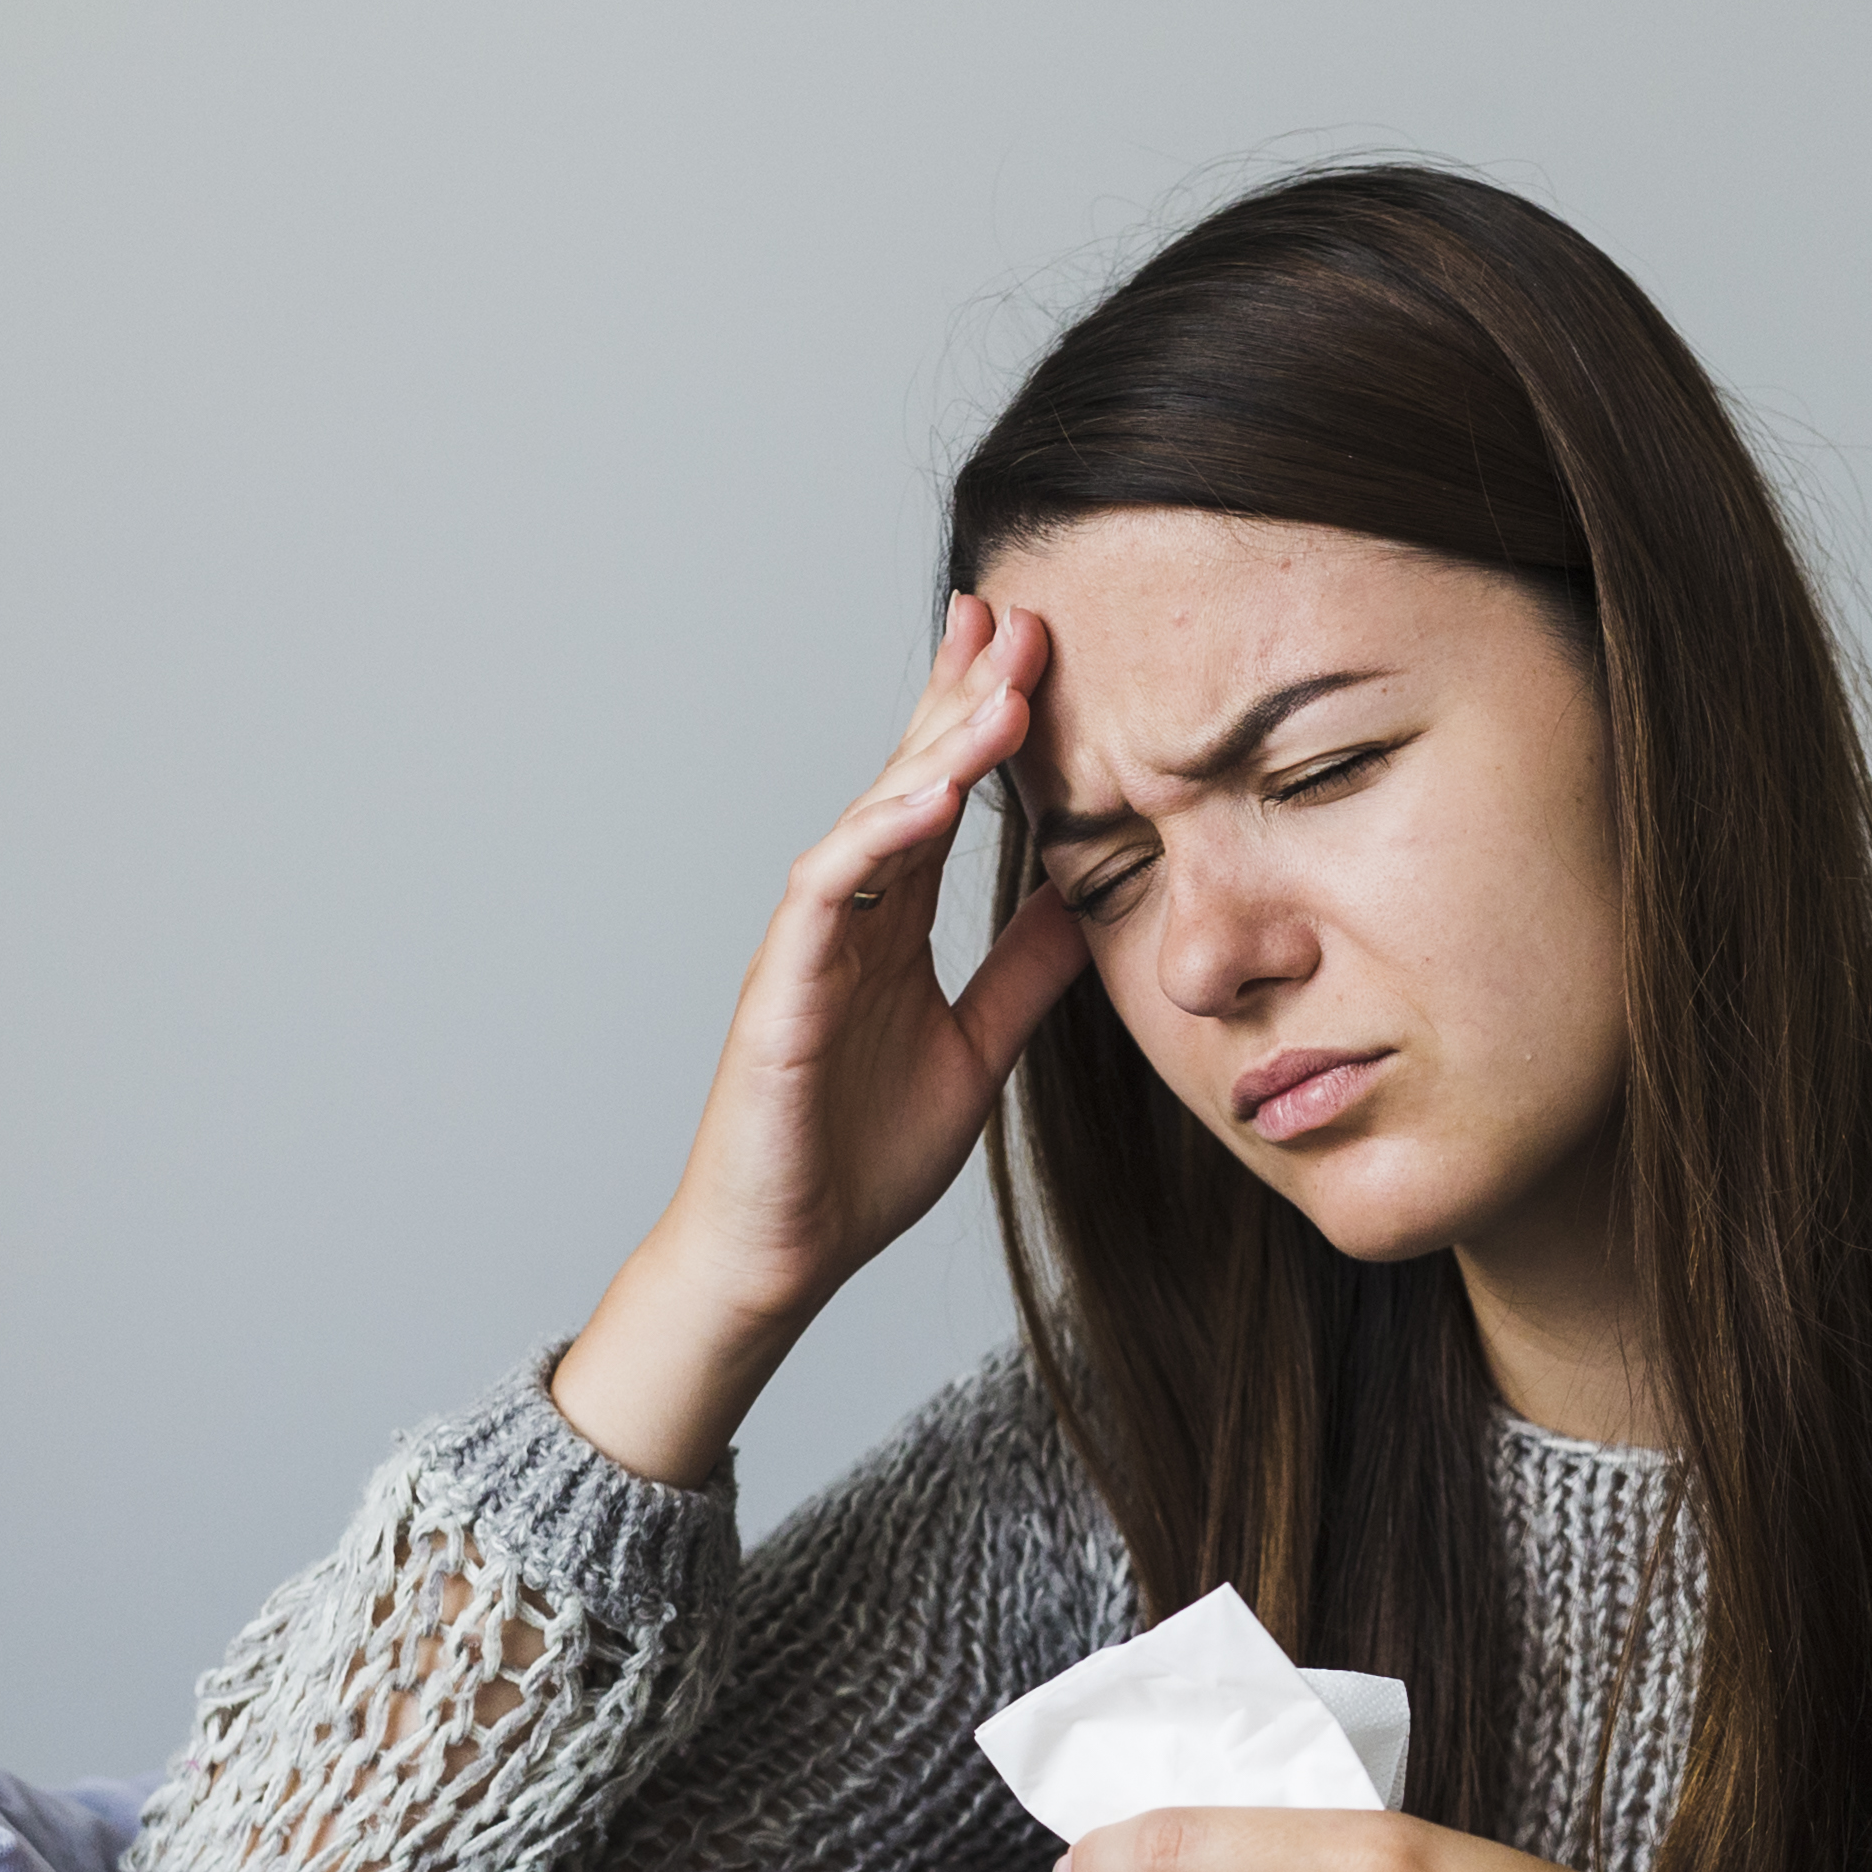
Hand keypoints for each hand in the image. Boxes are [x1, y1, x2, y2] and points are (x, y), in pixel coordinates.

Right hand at [554, 594, 1096, 1487]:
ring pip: (872, 819)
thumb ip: (1023, 974)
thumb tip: (1088, 904)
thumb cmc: (856, 1160)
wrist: (786, 1253)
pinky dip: (875, 839)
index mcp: (892, 925)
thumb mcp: (977, 1050)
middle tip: (1018, 617)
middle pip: (906, 780)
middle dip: (959, 697)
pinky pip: (825, 892)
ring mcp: (809, 946)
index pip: (942, 799)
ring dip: (933, 750)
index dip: (982, 722)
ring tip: (1001, 690)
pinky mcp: (783, 989)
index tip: (1036, 650)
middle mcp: (848, 917)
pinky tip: (927, 797)